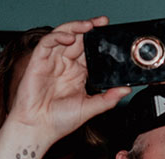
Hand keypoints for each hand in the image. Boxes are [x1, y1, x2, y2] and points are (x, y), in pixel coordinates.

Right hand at [5, 17, 129, 144]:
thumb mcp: (90, 108)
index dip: (98, 41)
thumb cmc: (59, 121)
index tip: (110, 34)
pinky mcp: (38, 62)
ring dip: (75, 28)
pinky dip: (58, 37)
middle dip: (90, 29)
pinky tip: (69, 38)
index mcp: (77, 73)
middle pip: (78, 39)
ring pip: (63, 36)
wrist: (38, 129)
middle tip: (102, 23)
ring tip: (88, 26)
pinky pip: (47, 43)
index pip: (89, 50)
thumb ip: (108, 99)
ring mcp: (51, 62)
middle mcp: (65, 65)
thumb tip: (126, 90)